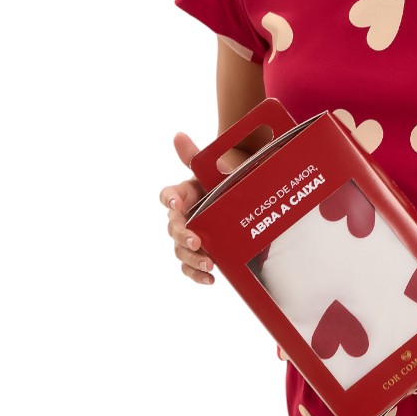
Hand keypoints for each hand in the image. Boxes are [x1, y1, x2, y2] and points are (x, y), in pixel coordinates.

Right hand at [159, 132, 228, 285]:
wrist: (249, 193)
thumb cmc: (232, 177)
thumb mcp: (224, 165)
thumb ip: (201, 155)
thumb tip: (179, 136)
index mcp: (186, 192)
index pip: (168, 196)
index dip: (170, 200)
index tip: (177, 204)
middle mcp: (185, 214)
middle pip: (173, 227)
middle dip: (183, 235)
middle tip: (197, 240)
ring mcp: (192, 233)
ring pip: (180, 249)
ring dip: (191, 258)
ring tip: (208, 264)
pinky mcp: (202, 250)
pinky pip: (191, 265)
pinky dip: (196, 274)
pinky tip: (210, 278)